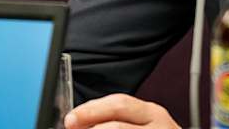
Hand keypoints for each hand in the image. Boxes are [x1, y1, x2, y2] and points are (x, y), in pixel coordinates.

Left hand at [63, 94, 180, 128]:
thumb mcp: (144, 126)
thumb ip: (119, 121)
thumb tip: (81, 122)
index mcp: (153, 114)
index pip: (119, 103)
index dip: (91, 109)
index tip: (71, 117)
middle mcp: (158, 126)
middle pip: (118, 119)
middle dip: (91, 119)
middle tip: (70, 125)